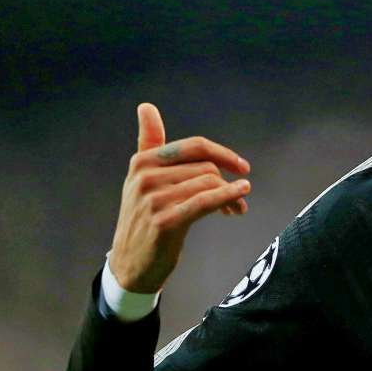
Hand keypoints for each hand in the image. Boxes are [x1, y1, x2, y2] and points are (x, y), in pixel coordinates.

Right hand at [108, 103, 251, 293]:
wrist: (130, 265)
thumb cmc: (144, 219)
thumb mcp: (142, 179)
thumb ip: (149, 143)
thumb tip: (146, 106)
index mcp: (142, 161)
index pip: (194, 146)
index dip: (222, 154)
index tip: (241, 166)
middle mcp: (145, 176)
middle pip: (206, 167)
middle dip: (227, 181)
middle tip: (239, 199)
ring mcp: (153, 199)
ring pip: (209, 184)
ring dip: (231, 196)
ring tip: (235, 208)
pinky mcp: (165, 221)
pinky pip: (205, 201)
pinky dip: (227, 197)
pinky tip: (240, 200)